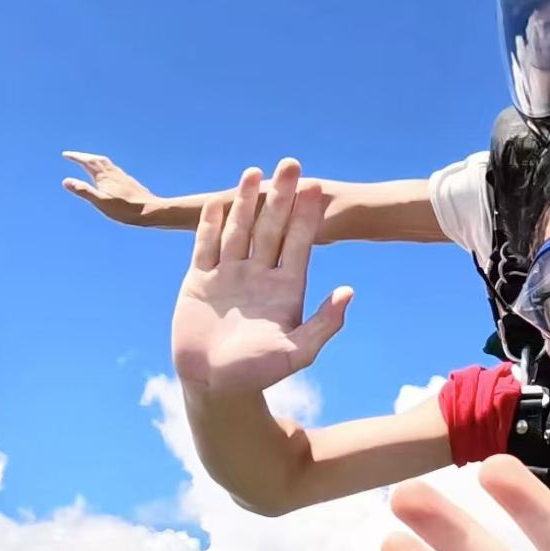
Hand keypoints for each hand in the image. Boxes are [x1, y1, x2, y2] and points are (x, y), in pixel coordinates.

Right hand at [63, 151, 162, 225]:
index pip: (87, 162)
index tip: (65, 154)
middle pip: (96, 160)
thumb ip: (84, 191)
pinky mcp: (129, 183)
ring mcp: (122, 177)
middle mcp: (113, 172)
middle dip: (84, 156)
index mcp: (104, 176)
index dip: (75, 157)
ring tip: (89, 162)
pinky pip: (114, 170)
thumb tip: (65, 181)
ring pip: (106, 163)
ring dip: (95, 160)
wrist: (151, 210)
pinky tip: (109, 175)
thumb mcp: (101, 202)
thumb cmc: (126, 209)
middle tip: (74, 156)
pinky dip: (105, 167)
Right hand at [170, 161, 352, 396]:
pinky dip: (210, 225)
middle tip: (291, 164)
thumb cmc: (259, 374)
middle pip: (272, 227)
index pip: (300, 244)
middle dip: (281, 197)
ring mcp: (230, 275)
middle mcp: (259, 275)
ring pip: (239, 229)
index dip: (308, 216)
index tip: (317, 189)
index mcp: (286, 288)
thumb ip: (324, 323)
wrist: (215, 386)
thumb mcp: (297, 352)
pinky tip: (217, 202)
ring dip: (246, 201)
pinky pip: (206, 246)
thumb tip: (349, 292)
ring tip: (253, 172)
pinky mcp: (200, 281)